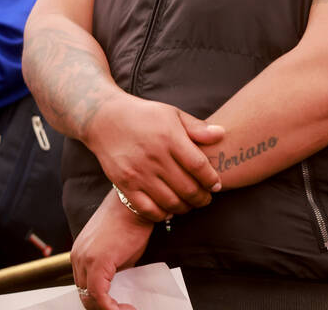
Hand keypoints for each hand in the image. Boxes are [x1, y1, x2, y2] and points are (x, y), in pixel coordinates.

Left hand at [72, 188, 154, 309]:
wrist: (134, 205)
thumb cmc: (130, 222)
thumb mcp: (118, 252)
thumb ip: (111, 270)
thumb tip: (116, 287)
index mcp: (80, 254)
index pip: (83, 286)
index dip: (99, 301)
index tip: (115, 306)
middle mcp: (77, 257)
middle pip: (83, 294)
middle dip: (102, 307)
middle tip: (121, 309)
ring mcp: (84, 259)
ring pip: (89, 297)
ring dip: (107, 308)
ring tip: (125, 309)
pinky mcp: (97, 262)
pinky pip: (99, 294)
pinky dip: (111, 306)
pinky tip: (124, 308)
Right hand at [84, 92, 223, 221]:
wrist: (105, 119)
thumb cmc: (145, 115)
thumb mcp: (172, 114)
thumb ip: (197, 127)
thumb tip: (222, 133)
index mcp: (169, 137)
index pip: (198, 166)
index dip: (211, 179)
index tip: (217, 185)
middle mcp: (154, 157)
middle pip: (187, 188)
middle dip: (202, 197)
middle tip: (206, 198)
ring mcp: (138, 173)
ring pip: (170, 202)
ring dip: (185, 208)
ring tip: (190, 204)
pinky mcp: (124, 184)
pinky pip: (147, 209)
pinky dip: (162, 214)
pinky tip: (169, 209)